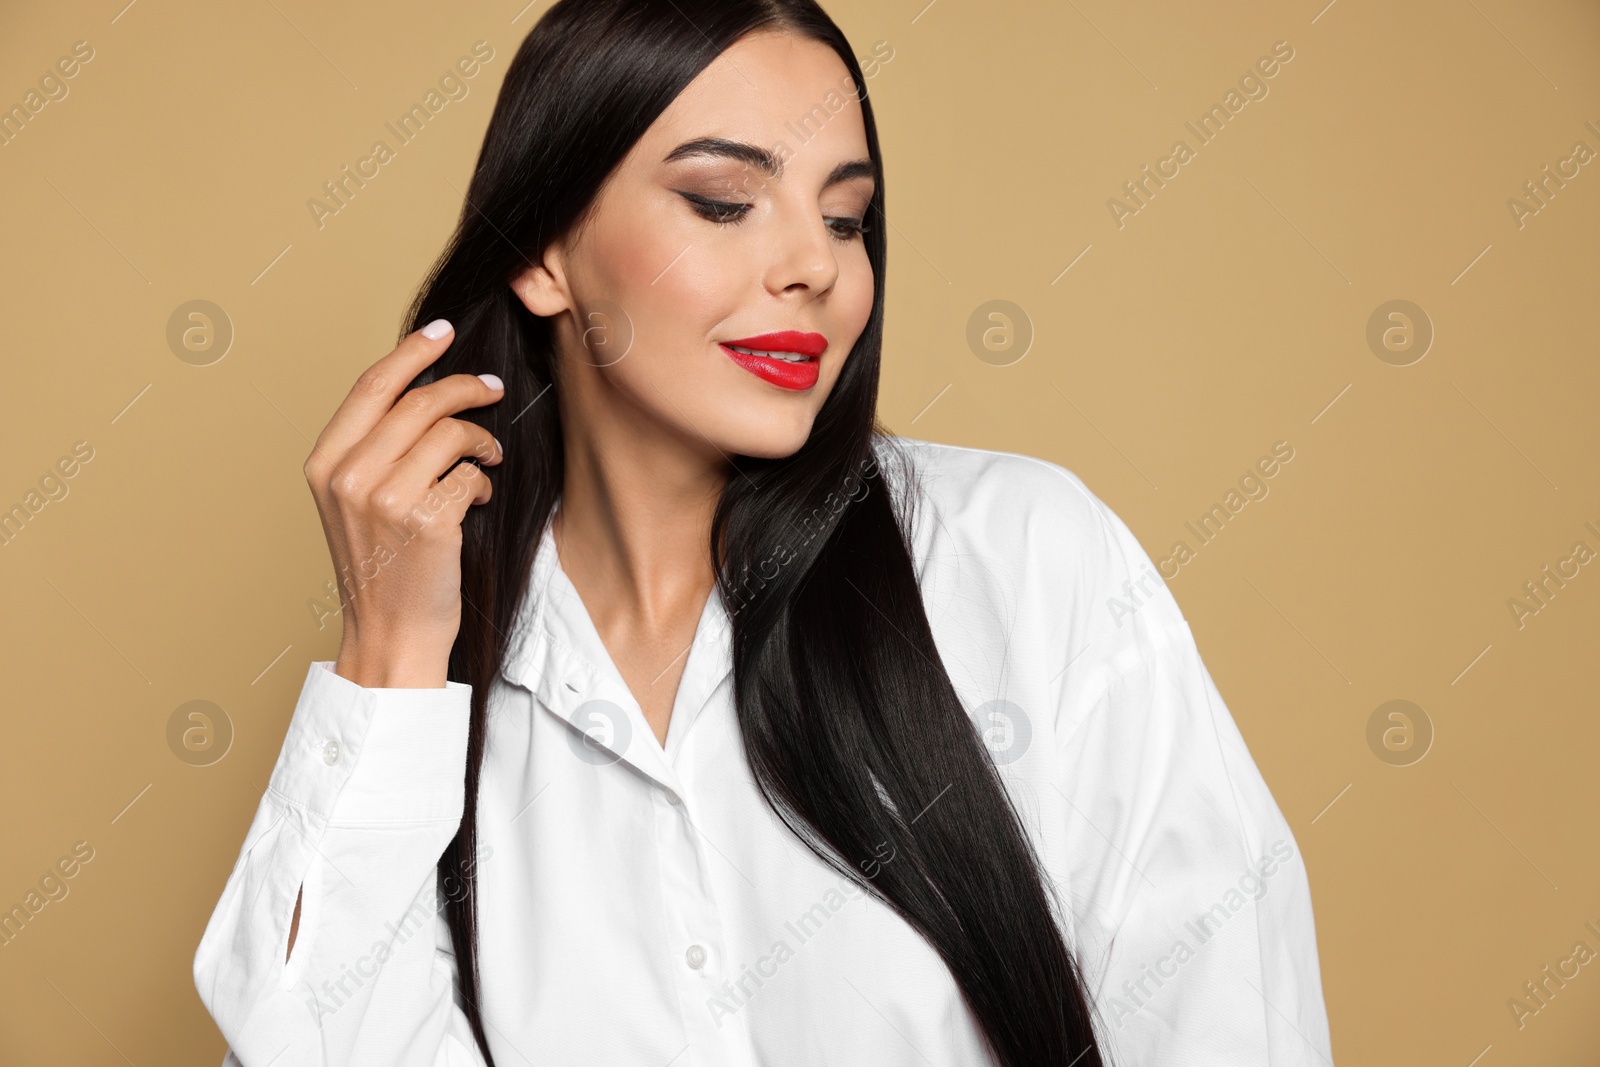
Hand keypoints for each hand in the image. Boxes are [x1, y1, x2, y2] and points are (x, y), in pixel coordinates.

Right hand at [302, 319, 503, 687]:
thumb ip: (374, 448)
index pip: (372, 385)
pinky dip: (481, 482)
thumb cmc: (383, 567)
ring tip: (488, 456)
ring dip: (480, 439)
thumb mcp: (356, 502)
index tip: (444, 331)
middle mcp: (348, 476)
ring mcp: (384, 498)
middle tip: (492, 389)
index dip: (412, 351)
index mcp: (324, 464)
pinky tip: (475, 501)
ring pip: (449, 432)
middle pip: (418, 401)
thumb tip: (422, 389)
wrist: (391, 634)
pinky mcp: (425, 520)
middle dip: (465, 387)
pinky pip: (469, 474)